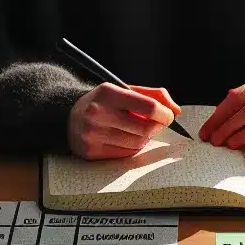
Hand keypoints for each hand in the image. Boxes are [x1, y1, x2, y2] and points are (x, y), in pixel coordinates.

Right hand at [67, 83, 182, 160]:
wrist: (68, 117)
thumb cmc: (103, 102)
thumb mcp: (124, 90)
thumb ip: (153, 95)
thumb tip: (176, 110)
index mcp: (108, 93)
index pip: (148, 106)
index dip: (164, 113)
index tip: (168, 115)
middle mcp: (98, 114)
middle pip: (145, 129)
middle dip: (157, 127)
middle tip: (156, 123)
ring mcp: (93, 135)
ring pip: (138, 143)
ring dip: (145, 138)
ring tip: (138, 129)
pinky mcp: (92, 152)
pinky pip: (126, 154)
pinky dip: (133, 147)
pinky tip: (126, 138)